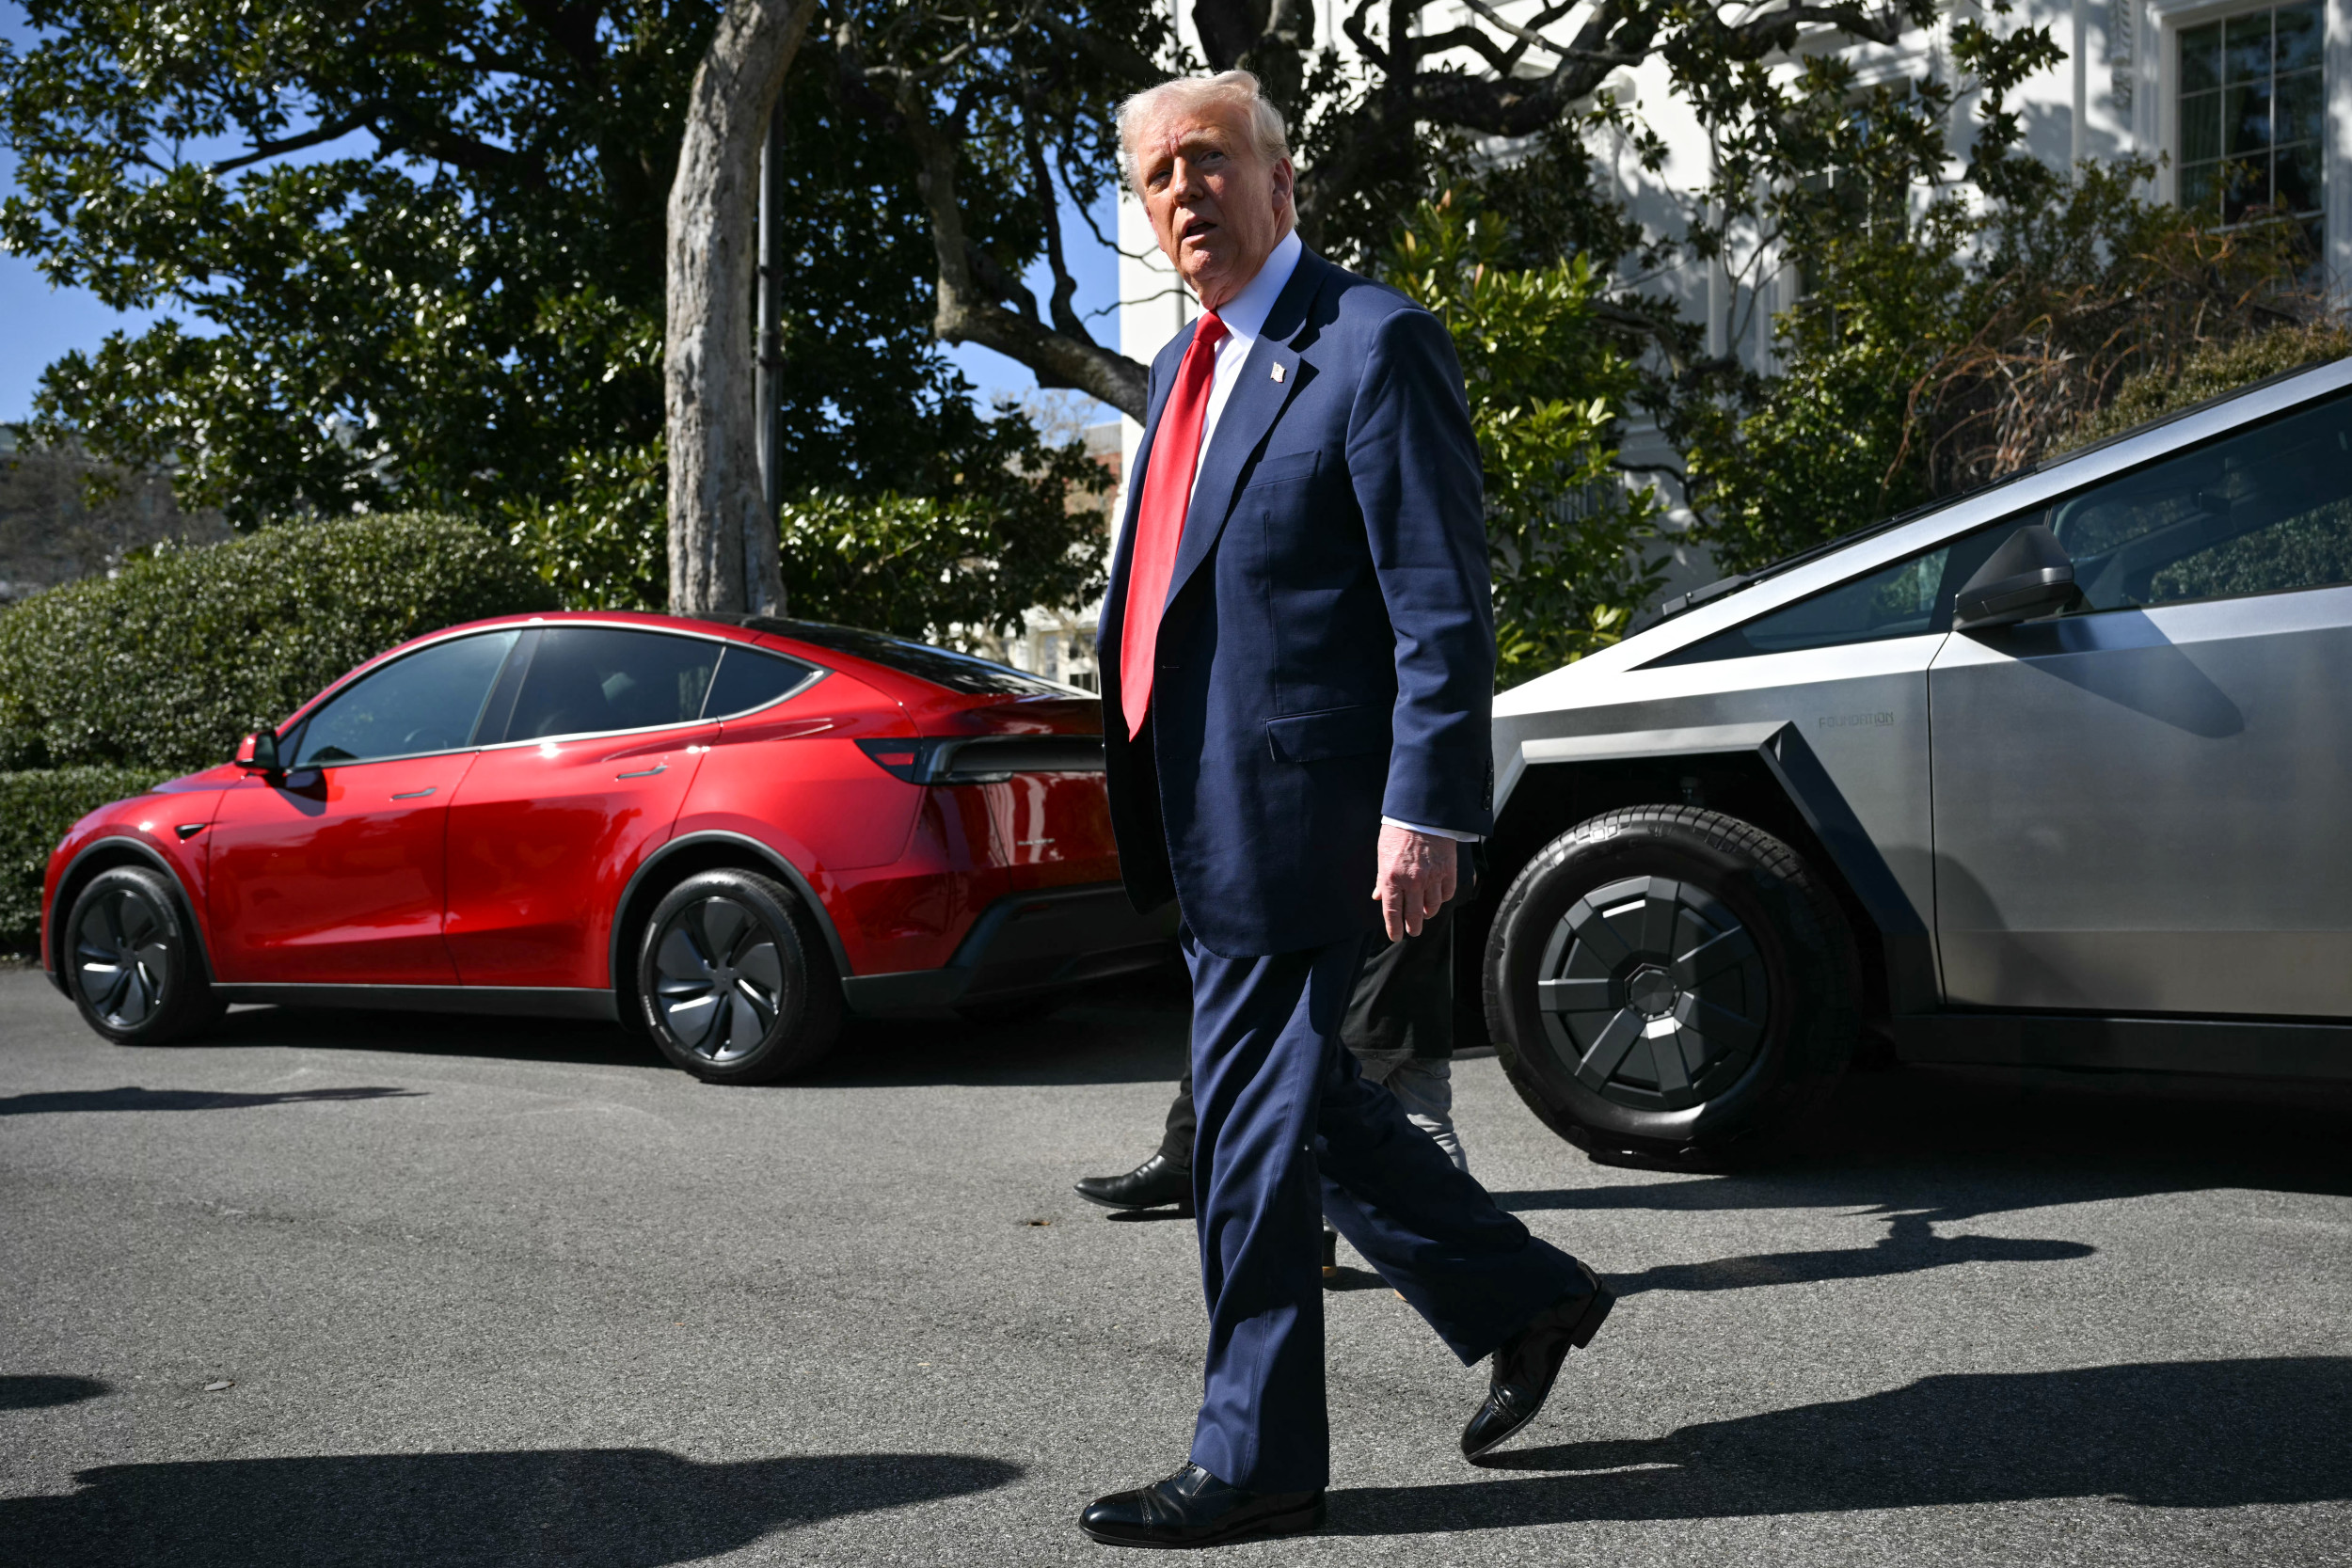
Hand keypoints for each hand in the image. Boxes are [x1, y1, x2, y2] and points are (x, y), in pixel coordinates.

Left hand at [1374, 824, 1457, 941]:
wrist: (1421, 813)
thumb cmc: (1398, 832)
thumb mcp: (1383, 855)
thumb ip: (1382, 879)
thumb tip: (1379, 897)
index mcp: (1392, 878)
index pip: (1392, 912)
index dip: (1393, 928)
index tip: (1394, 936)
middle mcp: (1413, 881)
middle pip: (1414, 915)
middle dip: (1412, 927)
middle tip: (1412, 931)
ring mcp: (1432, 877)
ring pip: (1432, 906)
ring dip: (1427, 913)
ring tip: (1424, 913)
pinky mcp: (1448, 870)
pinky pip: (1447, 893)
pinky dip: (1442, 898)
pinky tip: (1438, 897)